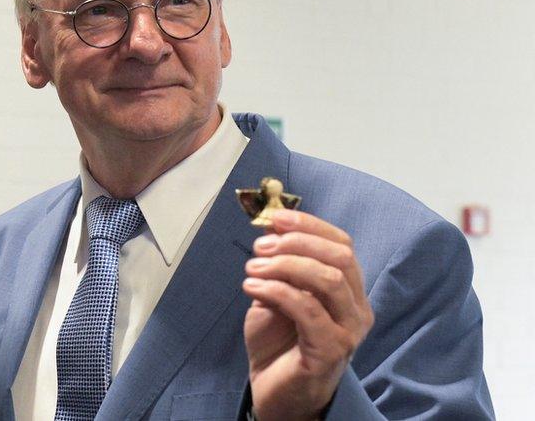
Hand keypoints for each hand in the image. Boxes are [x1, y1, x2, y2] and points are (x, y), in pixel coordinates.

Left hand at [242, 210, 373, 420]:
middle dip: (296, 242)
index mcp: (348, 289)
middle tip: (260, 246)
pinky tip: (252, 287)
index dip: (309, 225)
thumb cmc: (277, 341)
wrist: (273, 390)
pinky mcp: (331, 350)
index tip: (274, 218)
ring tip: (252, 268)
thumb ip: (279, 263)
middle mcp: (357, 308)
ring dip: (284, 265)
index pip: (341, 243)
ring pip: (327, 279)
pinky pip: (307, 309)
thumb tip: (270, 226)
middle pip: (339, 256)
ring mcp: (348, 331)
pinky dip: (276, 290)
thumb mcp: (275, 291)